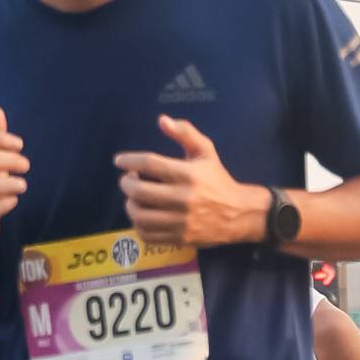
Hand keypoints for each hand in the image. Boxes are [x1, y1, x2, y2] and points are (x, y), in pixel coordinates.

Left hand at [116, 121, 271, 248]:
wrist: (239, 214)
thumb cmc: (217, 179)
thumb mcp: (206, 152)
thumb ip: (185, 133)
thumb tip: (161, 120)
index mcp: (188, 174)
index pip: (150, 163)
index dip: (129, 160)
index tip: (119, 160)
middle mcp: (183, 198)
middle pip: (139, 191)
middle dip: (126, 183)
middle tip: (128, 179)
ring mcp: (180, 221)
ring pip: (140, 215)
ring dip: (130, 205)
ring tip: (134, 198)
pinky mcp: (179, 238)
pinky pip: (147, 234)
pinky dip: (138, 224)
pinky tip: (143, 215)